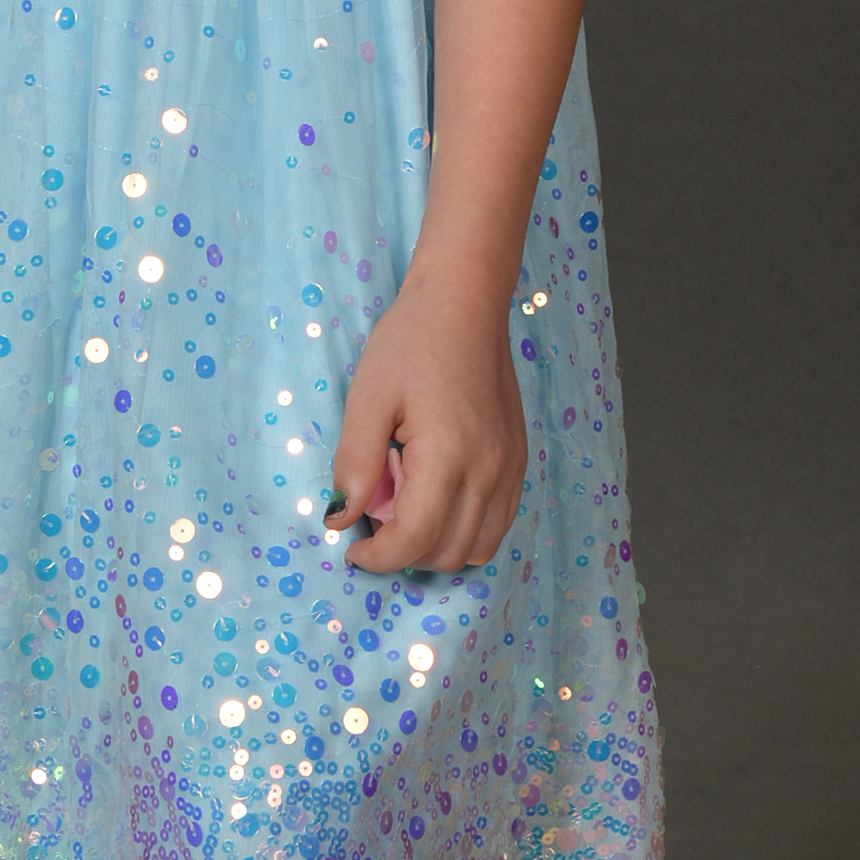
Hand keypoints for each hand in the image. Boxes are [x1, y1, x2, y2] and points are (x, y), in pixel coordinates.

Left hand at [328, 250, 526, 574]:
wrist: (465, 301)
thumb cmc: (410, 341)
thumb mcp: (367, 396)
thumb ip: (354, 464)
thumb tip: (341, 517)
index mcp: (449, 455)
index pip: (415, 540)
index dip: (378, 558)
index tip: (350, 548)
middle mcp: (489, 470)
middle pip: (449, 554)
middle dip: (405, 554)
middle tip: (373, 520)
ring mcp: (510, 467)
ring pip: (479, 548)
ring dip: (437, 547)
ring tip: (405, 511)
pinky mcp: (518, 460)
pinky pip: (497, 522)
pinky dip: (464, 530)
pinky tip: (435, 500)